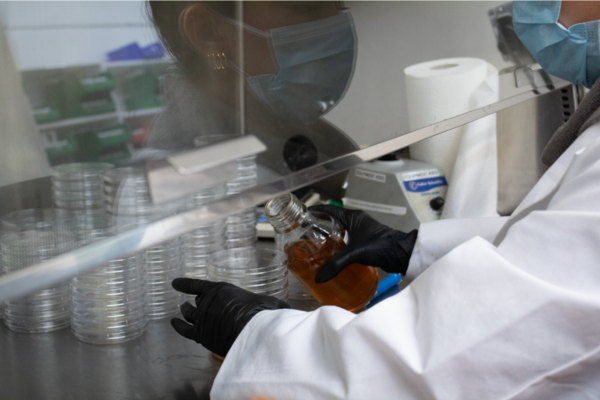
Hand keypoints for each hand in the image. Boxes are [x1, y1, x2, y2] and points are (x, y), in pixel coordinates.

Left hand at [170, 278, 289, 356]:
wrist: (251, 332)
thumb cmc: (261, 315)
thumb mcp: (268, 303)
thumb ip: (267, 305)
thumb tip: (283, 310)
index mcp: (222, 289)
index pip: (198, 285)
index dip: (185, 284)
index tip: (175, 282)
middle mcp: (208, 301)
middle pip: (198, 302)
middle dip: (197, 302)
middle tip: (193, 302)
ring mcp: (202, 318)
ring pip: (189, 314)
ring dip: (184, 311)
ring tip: (181, 309)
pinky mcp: (200, 334)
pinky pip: (184, 329)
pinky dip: (178, 325)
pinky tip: (173, 323)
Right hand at [309, 205, 417, 282]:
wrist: (401, 253)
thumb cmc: (379, 245)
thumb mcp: (355, 253)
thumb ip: (336, 264)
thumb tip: (318, 278)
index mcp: (352, 216)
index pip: (329, 209)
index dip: (316, 211)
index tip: (302, 216)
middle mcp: (356, 221)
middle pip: (333, 221)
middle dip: (320, 226)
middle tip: (305, 235)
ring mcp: (361, 231)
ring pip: (340, 231)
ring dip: (330, 237)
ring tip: (315, 246)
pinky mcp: (365, 241)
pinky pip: (347, 241)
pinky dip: (338, 246)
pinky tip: (332, 255)